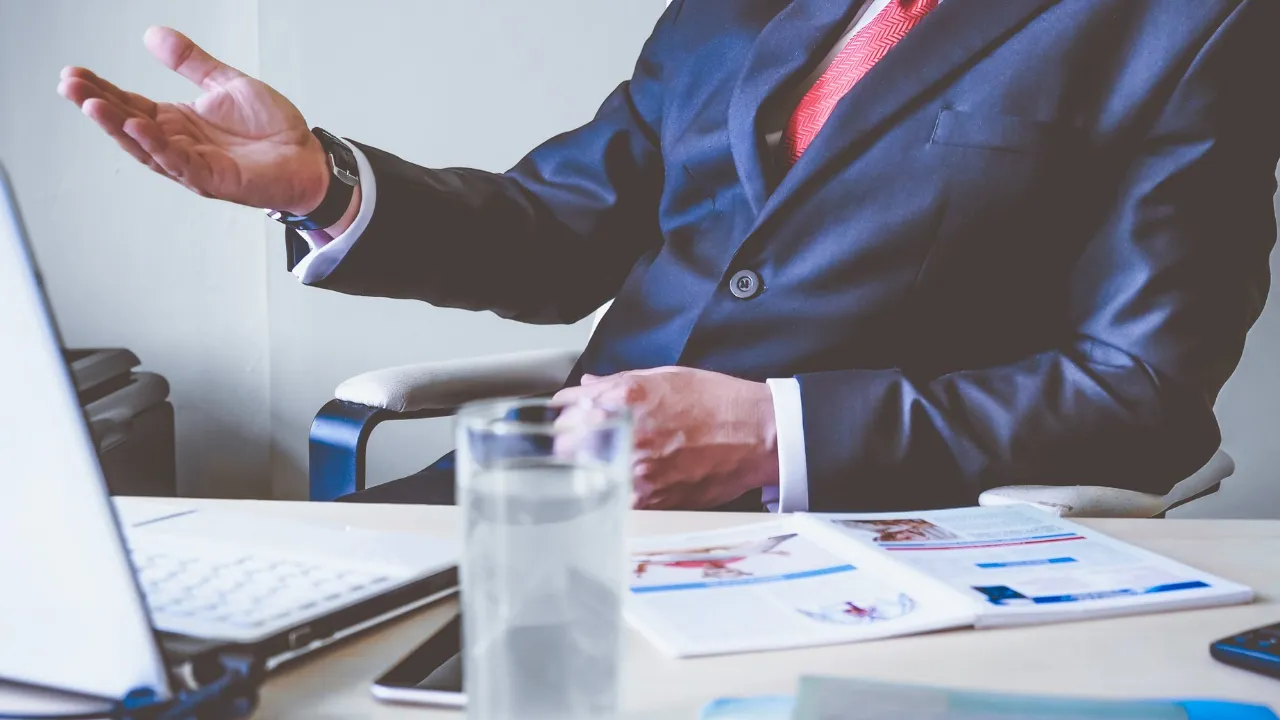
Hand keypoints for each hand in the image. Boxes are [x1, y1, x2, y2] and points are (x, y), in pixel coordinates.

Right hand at [57, 27, 328, 214]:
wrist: (308, 157)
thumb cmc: (272, 129)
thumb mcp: (227, 83)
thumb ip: (191, 62)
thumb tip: (153, 35)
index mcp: (178, 122)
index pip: (130, 104)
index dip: (102, 90)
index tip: (73, 73)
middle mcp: (179, 145)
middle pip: (129, 125)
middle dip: (98, 106)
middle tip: (70, 85)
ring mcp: (194, 165)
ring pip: (146, 147)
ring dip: (118, 126)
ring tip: (91, 104)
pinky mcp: (214, 179)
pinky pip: (180, 162)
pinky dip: (158, 146)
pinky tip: (139, 127)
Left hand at [553, 367, 779, 509]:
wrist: (758, 435)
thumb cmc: (719, 403)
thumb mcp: (667, 377)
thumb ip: (619, 382)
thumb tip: (588, 387)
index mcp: (628, 399)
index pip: (569, 408)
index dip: (564, 412)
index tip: (564, 415)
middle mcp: (629, 436)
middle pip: (567, 447)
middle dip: (568, 442)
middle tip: (576, 442)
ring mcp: (639, 472)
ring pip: (587, 477)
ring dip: (588, 470)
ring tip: (602, 462)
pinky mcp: (653, 500)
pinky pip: (615, 498)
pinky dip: (612, 490)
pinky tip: (624, 481)